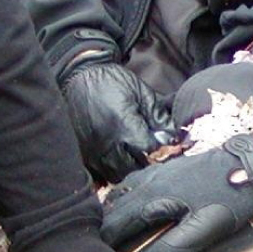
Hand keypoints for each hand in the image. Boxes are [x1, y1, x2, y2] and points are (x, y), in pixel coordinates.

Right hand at [60, 60, 175, 182]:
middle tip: (150, 153)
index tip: (163, 145)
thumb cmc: (111, 81)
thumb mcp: (140, 91)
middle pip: (134, 167)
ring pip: (116, 174)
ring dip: (129, 169)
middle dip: (145, 162)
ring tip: (134, 157)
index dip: (160, 149)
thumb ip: (157, 115)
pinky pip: (99, 173)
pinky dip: (111, 171)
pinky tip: (117, 161)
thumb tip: (173, 136)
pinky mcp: (82, 152)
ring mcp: (92, 149)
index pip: (149, 150)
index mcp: (124, 125)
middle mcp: (107, 141)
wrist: (78, 76)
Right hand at [100, 132, 252, 251]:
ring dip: (114, 211)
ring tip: (111, 230)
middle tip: (101, 249)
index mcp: (152, 198)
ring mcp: (159, 172)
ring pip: (124, 191)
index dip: (106, 244)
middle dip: (105, 229)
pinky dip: (127, 196)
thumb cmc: (230, 196)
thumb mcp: (203, 229)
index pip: (116, 224)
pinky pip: (137, 182)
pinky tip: (136, 202)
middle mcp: (149, 182)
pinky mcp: (171, 168)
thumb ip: (171, 251)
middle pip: (115, 207)